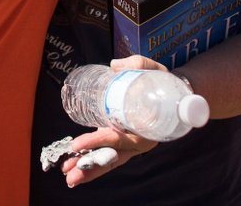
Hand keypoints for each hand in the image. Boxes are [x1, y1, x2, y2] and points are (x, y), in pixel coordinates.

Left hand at [58, 55, 167, 186]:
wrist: (173, 94)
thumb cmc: (162, 83)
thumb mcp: (155, 71)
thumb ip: (137, 65)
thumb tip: (114, 66)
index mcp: (148, 130)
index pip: (120, 139)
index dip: (98, 142)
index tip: (78, 144)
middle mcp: (138, 141)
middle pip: (113, 158)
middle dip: (90, 168)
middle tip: (70, 175)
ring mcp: (130, 143)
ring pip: (108, 160)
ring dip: (87, 169)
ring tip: (67, 173)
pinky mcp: (122, 141)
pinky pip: (107, 154)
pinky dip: (90, 161)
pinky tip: (73, 165)